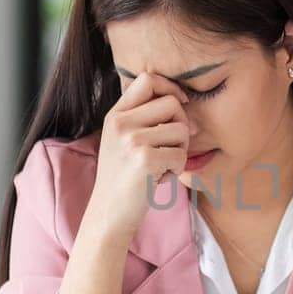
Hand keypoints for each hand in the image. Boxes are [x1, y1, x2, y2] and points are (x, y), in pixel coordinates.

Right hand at [83, 71, 190, 246]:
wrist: (108, 213)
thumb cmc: (124, 178)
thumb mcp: (123, 140)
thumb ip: (143, 117)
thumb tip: (184, 102)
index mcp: (115, 115)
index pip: (148, 79)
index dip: (171, 87)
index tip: (181, 104)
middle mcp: (121, 123)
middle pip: (172, 104)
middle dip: (182, 125)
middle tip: (172, 147)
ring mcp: (131, 140)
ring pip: (181, 129)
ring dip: (181, 150)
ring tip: (162, 165)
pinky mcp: (145, 160)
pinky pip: (181, 154)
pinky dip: (177, 168)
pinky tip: (160, 178)